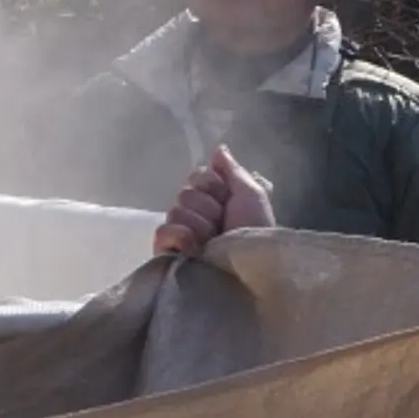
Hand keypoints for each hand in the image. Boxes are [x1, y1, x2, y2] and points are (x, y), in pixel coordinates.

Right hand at [153, 146, 275, 258]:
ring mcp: (180, 236)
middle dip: (208, 208)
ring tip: (213, 242)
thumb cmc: (255, 232)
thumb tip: (219, 148)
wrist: (249, 269)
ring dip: (200, 226)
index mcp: (215, 201)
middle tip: (222, 225)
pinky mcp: (167, 254)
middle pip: (185, 192)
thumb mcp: (252, 195)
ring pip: (175, 211)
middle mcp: (195, 215)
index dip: (214, 186)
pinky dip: (182, 237)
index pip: (197, 175)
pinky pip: (163, 231)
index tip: (228, 200)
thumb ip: (233, 170)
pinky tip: (196, 250)